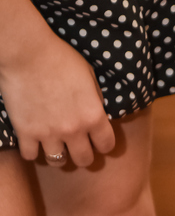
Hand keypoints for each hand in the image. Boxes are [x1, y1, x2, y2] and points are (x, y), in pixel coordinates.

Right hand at [0, 27, 115, 167]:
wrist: (26, 53)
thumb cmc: (60, 58)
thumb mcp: (89, 76)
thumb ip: (95, 99)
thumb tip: (97, 112)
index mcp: (93, 116)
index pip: (107, 145)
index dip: (103, 144)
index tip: (98, 141)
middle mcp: (74, 130)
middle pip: (84, 160)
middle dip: (83, 154)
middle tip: (77, 147)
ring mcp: (49, 134)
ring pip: (58, 162)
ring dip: (58, 155)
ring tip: (55, 146)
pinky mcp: (26, 132)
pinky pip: (30, 155)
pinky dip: (32, 151)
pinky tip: (33, 142)